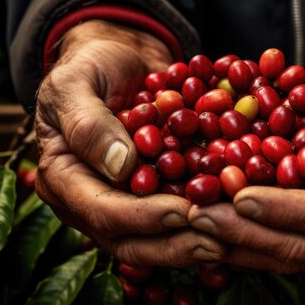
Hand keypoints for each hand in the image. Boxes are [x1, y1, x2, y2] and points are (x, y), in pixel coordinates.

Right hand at [34, 20, 224, 265]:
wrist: (123, 59)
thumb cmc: (92, 66)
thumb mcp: (76, 83)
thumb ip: (88, 123)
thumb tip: (120, 167)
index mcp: (64, 179)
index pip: (101, 211)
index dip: (142, 217)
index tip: (181, 211)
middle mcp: (94, 201)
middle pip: (132, 241)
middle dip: (175, 245)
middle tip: (217, 242)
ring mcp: (127, 204)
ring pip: (159, 240)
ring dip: (196, 243)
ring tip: (232, 240)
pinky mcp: (157, 197)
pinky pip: (180, 220)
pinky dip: (209, 222)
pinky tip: (239, 223)